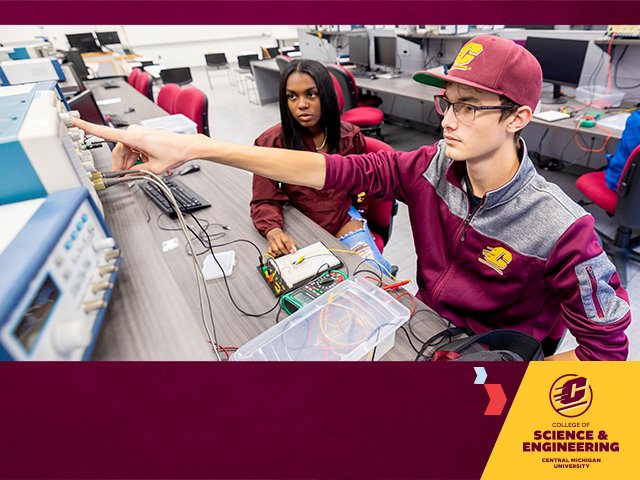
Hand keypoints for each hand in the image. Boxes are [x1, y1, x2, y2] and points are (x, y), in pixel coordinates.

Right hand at [72, 118, 197, 173]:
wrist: (188, 146)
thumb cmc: (175, 152)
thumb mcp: (154, 169)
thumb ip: (137, 172)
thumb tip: (127, 175)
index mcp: (134, 138)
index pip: (105, 133)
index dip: (88, 128)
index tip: (75, 122)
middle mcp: (134, 133)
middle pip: (118, 151)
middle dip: (121, 165)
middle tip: (125, 176)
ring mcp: (138, 134)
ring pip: (126, 151)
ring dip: (130, 163)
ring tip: (140, 172)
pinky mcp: (143, 136)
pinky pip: (133, 149)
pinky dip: (136, 158)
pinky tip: (144, 165)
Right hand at [266, 228, 296, 256]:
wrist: (273, 232)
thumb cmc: (281, 236)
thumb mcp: (288, 237)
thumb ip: (292, 243)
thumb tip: (294, 250)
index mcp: (281, 235)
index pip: (285, 241)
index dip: (289, 247)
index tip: (292, 251)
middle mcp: (276, 238)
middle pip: (280, 247)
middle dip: (285, 251)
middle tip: (287, 252)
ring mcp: (271, 242)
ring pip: (275, 250)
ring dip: (280, 253)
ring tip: (282, 253)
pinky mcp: (268, 246)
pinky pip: (270, 252)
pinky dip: (273, 254)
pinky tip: (277, 254)